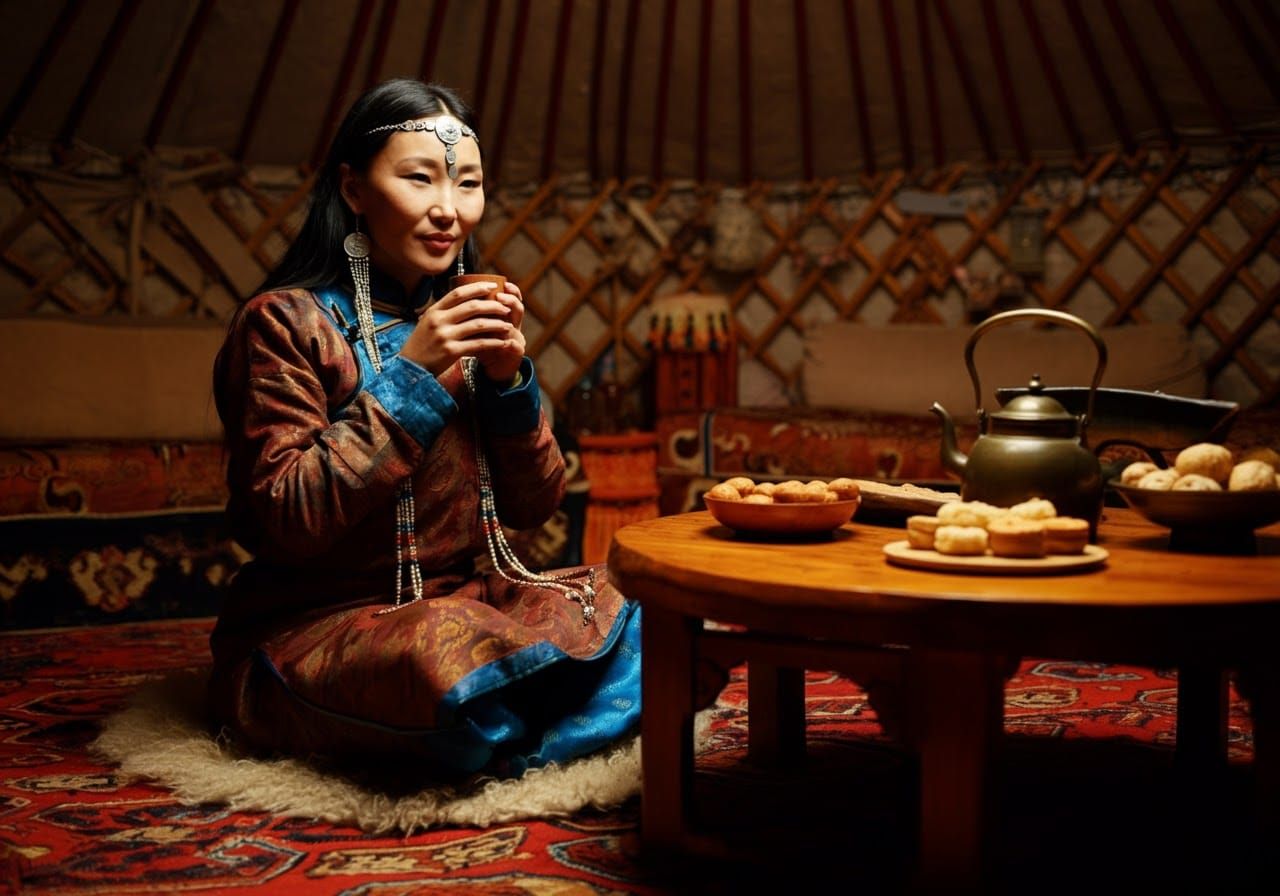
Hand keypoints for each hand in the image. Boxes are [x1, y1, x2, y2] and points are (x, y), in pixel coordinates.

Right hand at [398, 280, 524, 380]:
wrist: (410, 369)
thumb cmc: (422, 345)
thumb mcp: (427, 323)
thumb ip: (444, 312)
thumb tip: (465, 299)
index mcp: (434, 311)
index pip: (458, 293)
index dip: (478, 287)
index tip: (493, 286)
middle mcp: (439, 321)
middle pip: (472, 307)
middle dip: (493, 305)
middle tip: (505, 308)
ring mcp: (445, 336)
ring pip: (478, 325)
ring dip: (497, 324)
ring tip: (508, 325)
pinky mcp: (451, 352)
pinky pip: (478, 344)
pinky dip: (493, 342)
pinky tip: (502, 342)